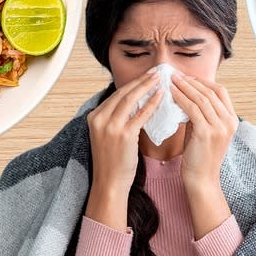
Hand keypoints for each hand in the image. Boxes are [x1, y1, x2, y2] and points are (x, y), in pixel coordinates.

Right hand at [84, 70, 163, 231]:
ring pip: (131, 100)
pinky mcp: (122, 135)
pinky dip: (151, 103)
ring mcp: (110, 127)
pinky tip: (161, 96)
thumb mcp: (108, 136)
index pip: (116, 95)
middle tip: (156, 72)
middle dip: (141, 81)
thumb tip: (135, 104)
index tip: (146, 76)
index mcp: (94, 117)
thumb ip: (117, 119)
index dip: (133, 84)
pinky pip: (139, 115)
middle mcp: (99, 119)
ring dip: (147, 87)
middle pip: (123, 93)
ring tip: (160, 79)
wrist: (109, 183)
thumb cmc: (113, 162)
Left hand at [171, 75, 237, 188]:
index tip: (186, 77)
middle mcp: (229, 122)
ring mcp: (220, 127)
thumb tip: (186, 95)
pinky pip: (193, 109)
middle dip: (192, 81)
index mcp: (232, 120)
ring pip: (202, 98)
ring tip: (171, 80)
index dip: (203, 82)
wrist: (202, 179)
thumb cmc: (199, 155)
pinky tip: (172, 93)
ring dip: (185, 87)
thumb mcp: (204, 130)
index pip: (220, 91)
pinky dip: (181, 98)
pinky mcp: (207, 133)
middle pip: (211, 92)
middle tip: (176, 74)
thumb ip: (200, 114)